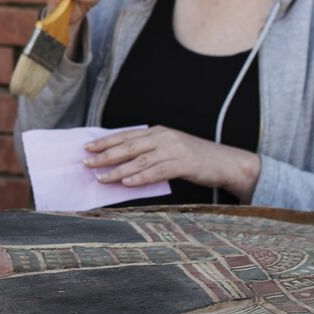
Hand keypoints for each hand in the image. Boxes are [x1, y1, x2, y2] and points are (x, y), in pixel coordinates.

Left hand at [83, 126, 261, 201]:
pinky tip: (126, 182)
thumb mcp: (170, 149)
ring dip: (117, 169)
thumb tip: (122, 162)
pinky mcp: (183, 163)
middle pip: (128, 146)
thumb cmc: (195, 158)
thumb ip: (149, 152)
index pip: (126, 135)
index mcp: (159, 131)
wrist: (226, 162)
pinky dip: (140, 177)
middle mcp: (164, 137)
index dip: (105, 141)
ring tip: (101, 177)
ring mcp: (174, 149)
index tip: (87, 147)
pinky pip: (157, 171)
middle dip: (105, 155)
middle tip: (86, 162)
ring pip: (139, 160)